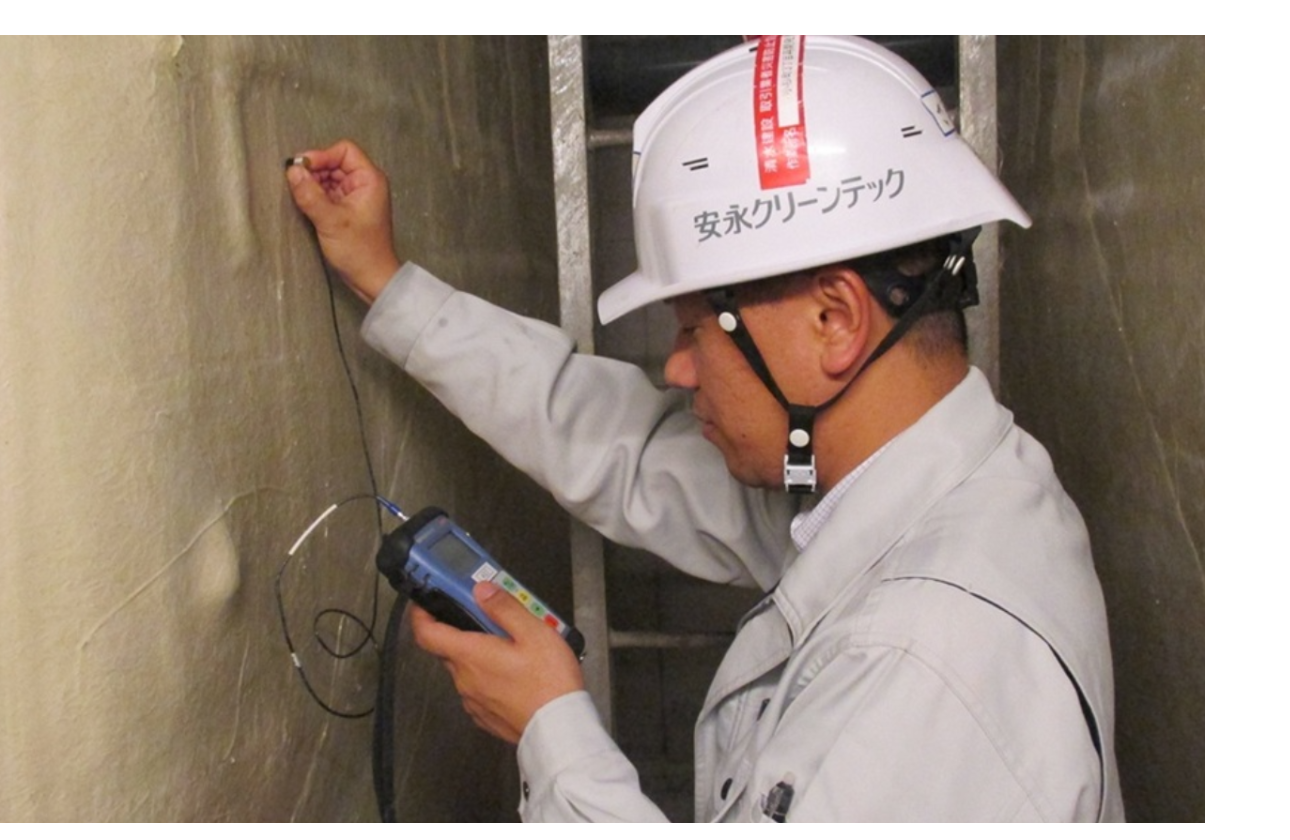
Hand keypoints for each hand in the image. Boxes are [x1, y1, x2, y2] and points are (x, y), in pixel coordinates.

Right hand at [285, 139, 401, 303]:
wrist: (371, 278)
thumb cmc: (361, 252)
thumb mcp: (331, 221)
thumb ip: (310, 194)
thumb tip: (292, 171)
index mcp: (370, 180)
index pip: (344, 150)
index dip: (321, 156)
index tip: (302, 168)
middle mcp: (365, 184)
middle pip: (334, 162)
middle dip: (314, 172)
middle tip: (297, 185)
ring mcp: (356, 196)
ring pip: (329, 178)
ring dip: (313, 185)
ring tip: (304, 199)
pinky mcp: (347, 208)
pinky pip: (328, 193)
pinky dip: (316, 196)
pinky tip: (308, 206)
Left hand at [411, 581, 584, 743]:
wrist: (559, 729)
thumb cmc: (548, 680)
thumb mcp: (533, 632)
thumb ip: (504, 608)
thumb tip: (481, 590)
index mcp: (470, 655)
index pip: (426, 634)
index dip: (420, 615)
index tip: (425, 604)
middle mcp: (464, 679)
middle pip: (448, 650)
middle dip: (461, 632)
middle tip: (486, 620)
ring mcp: (473, 701)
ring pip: (465, 671)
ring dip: (477, 657)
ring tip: (509, 649)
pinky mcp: (485, 717)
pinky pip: (477, 691)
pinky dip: (487, 678)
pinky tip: (512, 676)